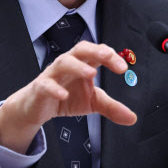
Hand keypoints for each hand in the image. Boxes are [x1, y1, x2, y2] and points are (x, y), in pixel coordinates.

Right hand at [0, 41, 135, 153]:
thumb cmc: (65, 96)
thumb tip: (132, 117)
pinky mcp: (40, 88)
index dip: (110, 56)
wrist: (36, 107)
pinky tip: (64, 94)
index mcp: (82, 64)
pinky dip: (55, 88)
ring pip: (63, 62)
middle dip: (95, 50)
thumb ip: (111, 107)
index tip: (124, 68)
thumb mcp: (92, 102)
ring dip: (77, 66)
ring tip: (91, 73)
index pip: (97, 52)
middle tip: (108, 56)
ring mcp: (53, 75)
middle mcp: (68, 64)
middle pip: (80, 49)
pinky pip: (46, 85)